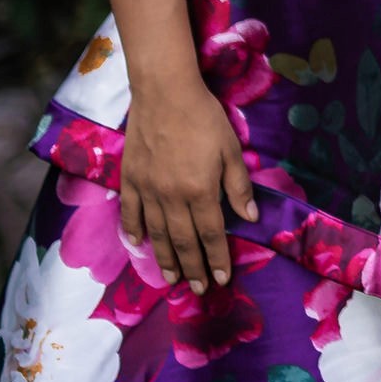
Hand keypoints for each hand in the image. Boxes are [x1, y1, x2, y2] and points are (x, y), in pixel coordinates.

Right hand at [120, 72, 258, 286]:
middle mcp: (171, 197)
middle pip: (183, 241)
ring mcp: (147, 190)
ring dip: (165, 258)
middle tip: (198, 289)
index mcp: (200, 190)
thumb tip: (250, 218)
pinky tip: (139, 245)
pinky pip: (130, 212)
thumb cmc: (204, 117)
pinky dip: (134, 231)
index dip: (217, 258)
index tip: (221, 278)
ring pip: (157, 233)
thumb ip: (238, 186)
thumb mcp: (231, 149)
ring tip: (171, 278)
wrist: (165, 92)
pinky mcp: (129, 179)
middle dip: (192, 268)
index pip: (211, 234)